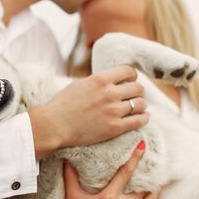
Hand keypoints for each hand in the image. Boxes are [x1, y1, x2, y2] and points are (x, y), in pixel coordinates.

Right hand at [30, 65, 148, 159]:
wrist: (54, 125)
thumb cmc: (62, 104)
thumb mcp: (80, 84)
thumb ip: (98, 81)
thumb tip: (111, 79)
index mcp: (100, 79)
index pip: (128, 71)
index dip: (132, 75)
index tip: (130, 80)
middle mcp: (109, 93)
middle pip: (138, 88)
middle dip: (138, 91)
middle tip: (134, 95)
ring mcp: (113, 111)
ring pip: (141, 104)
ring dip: (141, 105)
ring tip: (138, 107)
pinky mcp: (114, 128)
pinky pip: (139, 120)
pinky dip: (144, 118)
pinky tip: (142, 117)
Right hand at [43, 142, 178, 198]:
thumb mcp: (72, 195)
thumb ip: (70, 175)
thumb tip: (65, 157)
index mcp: (109, 196)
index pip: (125, 172)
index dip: (135, 158)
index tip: (143, 146)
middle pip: (141, 187)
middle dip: (149, 175)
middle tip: (157, 164)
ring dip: (156, 193)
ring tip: (162, 183)